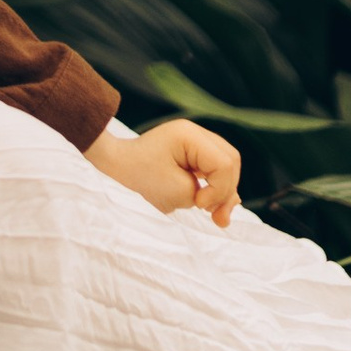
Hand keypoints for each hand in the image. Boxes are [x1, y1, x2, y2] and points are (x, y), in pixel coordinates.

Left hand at [85, 120, 240, 224]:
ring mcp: (197, 142)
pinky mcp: (195, 153)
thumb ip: (207, 196)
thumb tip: (234, 201)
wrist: (117, 164)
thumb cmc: (140, 174)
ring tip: (213, 215)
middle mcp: (197, 134)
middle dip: (225, 191)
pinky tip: (210, 204)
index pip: (224, 163)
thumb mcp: (175, 191)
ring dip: (222, 192)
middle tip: (213, 216)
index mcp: (190, 136)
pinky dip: (215, 188)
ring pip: (227, 167)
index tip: (199, 205)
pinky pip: (216, 170)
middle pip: (231, 162)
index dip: (219, 189)